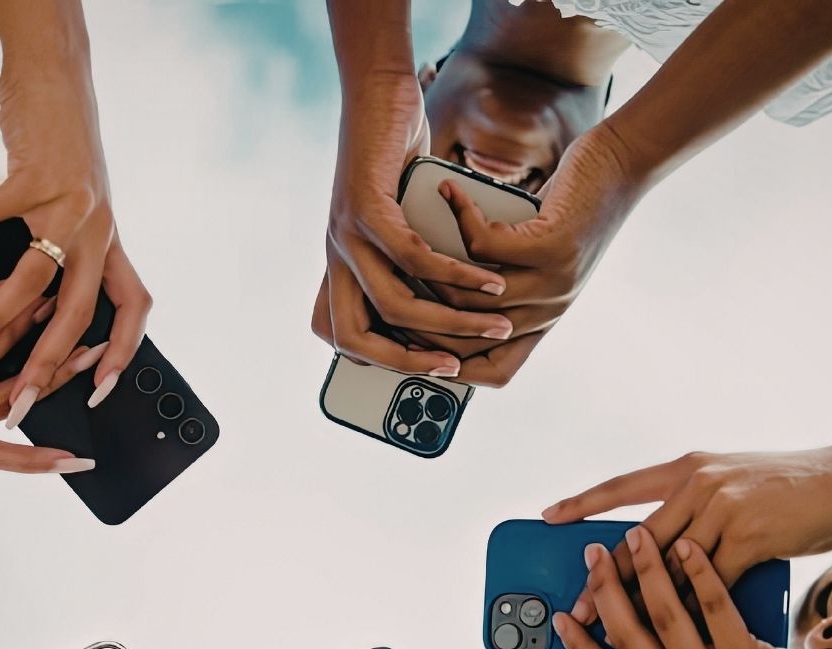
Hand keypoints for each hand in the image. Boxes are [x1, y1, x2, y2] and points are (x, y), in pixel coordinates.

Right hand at [0, 47, 147, 420]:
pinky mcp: (32, 174)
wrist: (58, 81)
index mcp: (111, 243)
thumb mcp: (77, 210)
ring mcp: (67, 202)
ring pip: (30, 279)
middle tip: (19, 405)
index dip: (123, 353)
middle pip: (77, 313)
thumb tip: (43, 314)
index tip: (98, 395)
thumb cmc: (61, 150)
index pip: (134, 308)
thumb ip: (70, 255)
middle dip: (45, 366)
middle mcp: (98, 228)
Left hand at [316, 72, 510, 380]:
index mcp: (340, 266)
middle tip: (455, 369)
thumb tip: (444, 304)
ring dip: (449, 322)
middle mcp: (335, 257)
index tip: (423, 368)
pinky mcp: (366, 208)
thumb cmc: (395, 158)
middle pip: (353, 338)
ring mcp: (346, 234)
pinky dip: (456, 274)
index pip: (341, 336)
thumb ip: (408, 260)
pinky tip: (488, 279)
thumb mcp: (399, 221)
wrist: (379, 95)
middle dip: (407, 362)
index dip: (377, 361)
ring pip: (393, 304)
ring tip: (495, 322)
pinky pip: (413, 258)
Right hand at [428, 120, 652, 386]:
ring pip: (470, 293)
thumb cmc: (573, 206)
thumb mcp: (535, 255)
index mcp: (543, 320)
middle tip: (389, 284)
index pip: (494, 372)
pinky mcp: (552, 247)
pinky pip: (484, 246)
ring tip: (411, 237)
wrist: (623, 166)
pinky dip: (459, 217)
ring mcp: (553, 284)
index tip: (410, 344)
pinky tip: (450, 192)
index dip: (448, 366)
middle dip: (422, 315)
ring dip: (433, 262)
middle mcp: (549, 311)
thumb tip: (439, 287)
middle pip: (470, 334)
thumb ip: (499, 279)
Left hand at [545, 446, 831, 621]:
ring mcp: (721, 510)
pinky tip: (673, 638)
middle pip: (636, 539)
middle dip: (602, 578)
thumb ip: (698, 508)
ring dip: (636, 604)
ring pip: (665, 568)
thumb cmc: (797, 488)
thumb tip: (666, 546)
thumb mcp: (735, 483)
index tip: (549, 516)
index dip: (584, 502)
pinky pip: (708, 586)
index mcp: (688, 468)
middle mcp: (697, 484)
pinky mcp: (748, 539)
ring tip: (610, 630)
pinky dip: (690, 614)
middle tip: (574, 606)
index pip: (623, 485)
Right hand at [559, 527, 831, 648]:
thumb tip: (664, 623)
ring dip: (644, 572)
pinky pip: (714, 612)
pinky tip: (690, 546)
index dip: (578, 648)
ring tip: (635, 535)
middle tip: (591, 556)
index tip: (559, 617)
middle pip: (625, 643)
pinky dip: (697, 574)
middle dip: (603, 593)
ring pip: (662, 622)